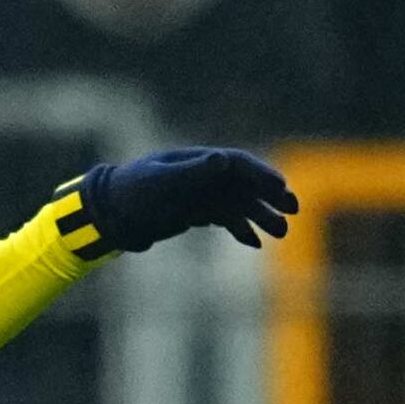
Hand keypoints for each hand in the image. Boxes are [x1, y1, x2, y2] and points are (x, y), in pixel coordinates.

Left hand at [74, 147, 298, 255]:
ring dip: (261, 217)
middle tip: (294, 210)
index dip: (261, 175)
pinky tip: (256, 243)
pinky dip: (241, 230)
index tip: (282, 188)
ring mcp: (201, 195)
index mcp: (197, 161)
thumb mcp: (162, 181)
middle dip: (270, 196)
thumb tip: (223, 159)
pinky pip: (226, 219)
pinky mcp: (195, 212)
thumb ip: (193, 171)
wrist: (110, 212)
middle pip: (245, 184)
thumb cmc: (133, 191)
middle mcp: (203, 176)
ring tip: (282, 233)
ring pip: (240, 205)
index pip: (238, 164)